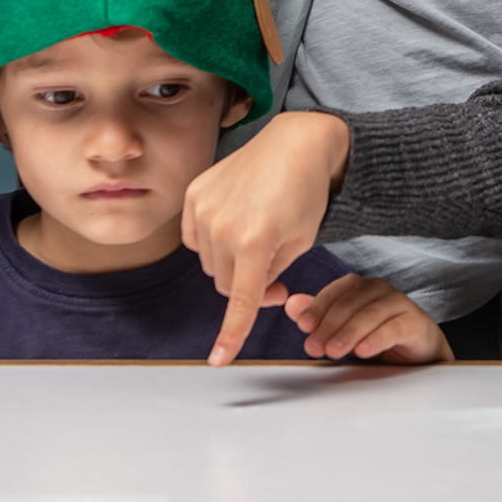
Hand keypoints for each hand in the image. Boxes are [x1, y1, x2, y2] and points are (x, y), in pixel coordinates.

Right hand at [182, 111, 350, 365]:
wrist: (296, 142)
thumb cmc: (306, 192)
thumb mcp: (300, 243)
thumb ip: (270, 273)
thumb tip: (248, 290)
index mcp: (255, 240)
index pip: (240, 300)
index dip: (230, 334)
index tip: (218, 360)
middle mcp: (223, 225)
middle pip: (225, 283)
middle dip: (248, 285)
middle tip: (277, 276)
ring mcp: (204, 207)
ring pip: (209, 262)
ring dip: (230, 262)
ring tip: (260, 238)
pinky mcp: (195, 193)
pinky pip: (196, 237)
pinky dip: (213, 239)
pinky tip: (238, 222)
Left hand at [285, 274, 452, 363]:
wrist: (418, 350)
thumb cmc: (377, 336)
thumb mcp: (344, 329)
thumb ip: (319, 316)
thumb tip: (291, 304)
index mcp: (357, 287)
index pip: (333, 292)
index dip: (317, 308)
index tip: (303, 326)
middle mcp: (377, 289)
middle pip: (349, 304)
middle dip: (328, 326)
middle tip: (314, 347)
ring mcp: (398, 303)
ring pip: (369, 314)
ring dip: (348, 333)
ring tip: (333, 352)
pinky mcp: (415, 321)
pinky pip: (394, 328)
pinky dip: (377, 338)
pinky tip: (364, 350)